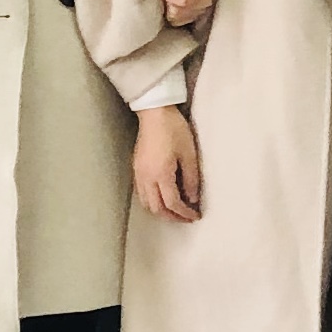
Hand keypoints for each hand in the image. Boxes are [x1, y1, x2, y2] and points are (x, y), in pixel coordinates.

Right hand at [132, 104, 203, 221]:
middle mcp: (146, 178)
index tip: (195, 216)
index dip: (184, 213)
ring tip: (176, 211)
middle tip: (186, 218)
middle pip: (156, 208)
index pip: (172, 203)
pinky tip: (163, 198)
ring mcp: (138, 174)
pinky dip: (152, 202)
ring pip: (147, 204)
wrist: (154, 112)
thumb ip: (191, 179)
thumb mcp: (189, 154)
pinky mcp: (136, 168)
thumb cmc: (174, 129)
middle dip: (172, 217)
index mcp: (160, 174)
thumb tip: (193, 199)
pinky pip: (141, 194)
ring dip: (161, 211)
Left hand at [157, 0, 214, 27]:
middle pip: (177, 12)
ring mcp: (199, 13)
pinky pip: (176, 22)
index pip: (184, 0)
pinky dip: (171, 12)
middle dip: (168, 1)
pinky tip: (173, 2)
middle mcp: (204, 5)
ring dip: (168, 7)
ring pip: (175, 18)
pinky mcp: (193, 19)